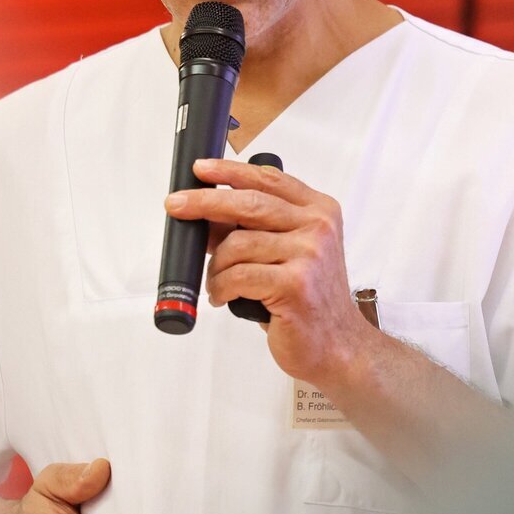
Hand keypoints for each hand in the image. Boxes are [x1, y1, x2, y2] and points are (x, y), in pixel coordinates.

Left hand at [165, 158, 381, 385]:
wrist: (338, 344)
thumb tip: (207, 215)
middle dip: (205, 202)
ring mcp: (309, 255)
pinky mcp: (294, 284)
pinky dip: (220, 286)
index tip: (201, 169)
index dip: (231, 171)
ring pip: (237, 244)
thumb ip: (257, 229)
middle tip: (175, 205)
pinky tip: (222, 296)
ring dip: (216, 266)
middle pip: (250, 203)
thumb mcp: (290, 253)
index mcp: (320, 211)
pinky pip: (238, 276)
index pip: (270, 180)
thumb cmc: (309, 299)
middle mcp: (318, 227)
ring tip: (217, 282)